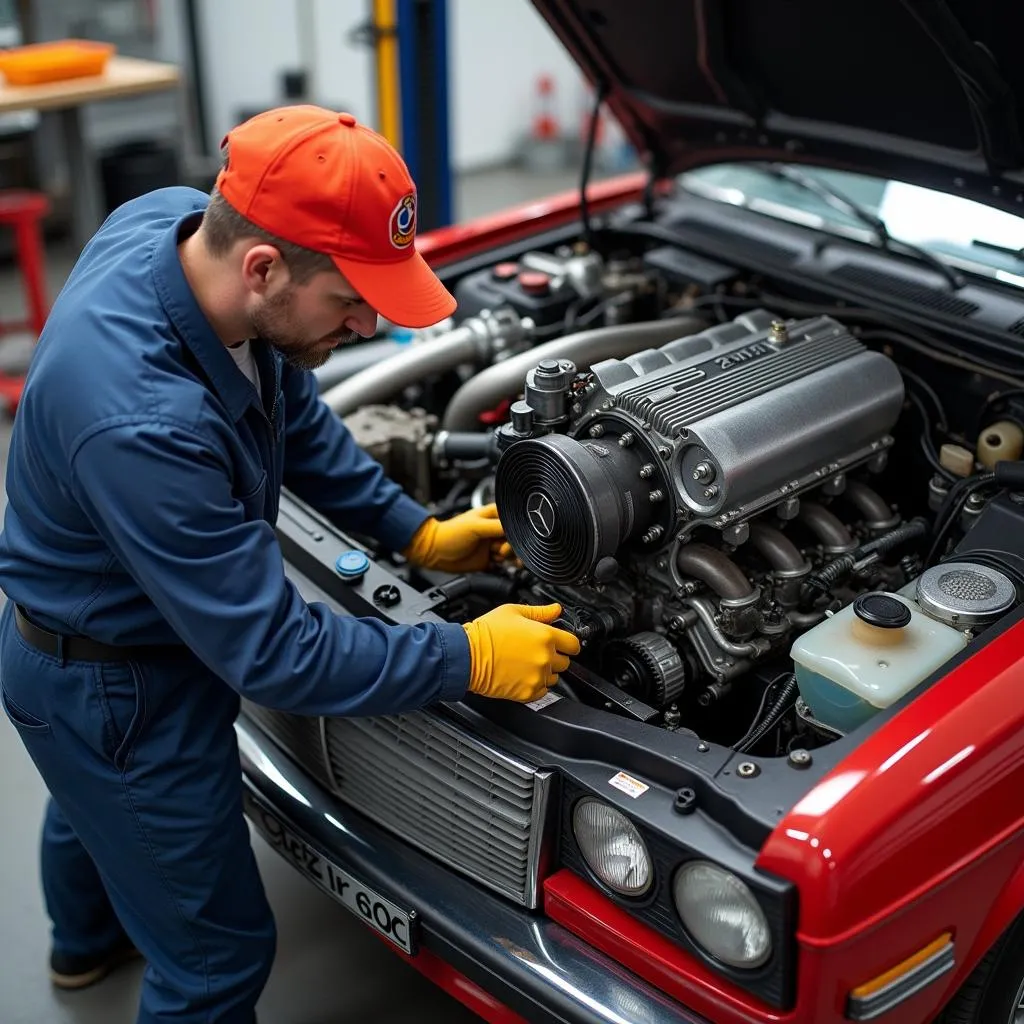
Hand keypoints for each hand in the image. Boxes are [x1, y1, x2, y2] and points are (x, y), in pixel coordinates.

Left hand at [403, 503, 512, 573]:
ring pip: (513, 551)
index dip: (517, 530)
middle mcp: (495, 529)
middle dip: (512, 545)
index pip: (515, 521)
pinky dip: (505, 564)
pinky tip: (498, 562)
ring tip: (498, 556)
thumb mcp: (476, 527)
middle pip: (516, 538)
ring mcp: (493, 544)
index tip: (511, 538)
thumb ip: (497, 527)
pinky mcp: (490, 558)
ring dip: (509, 555)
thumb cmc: (449, 534)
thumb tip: (517, 529)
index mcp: (494, 515)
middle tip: (500, 549)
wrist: (435, 553)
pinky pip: (505, 562)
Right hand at [462, 603, 580, 702]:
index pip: (573, 644)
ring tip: (525, 663)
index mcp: (545, 636)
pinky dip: (535, 685)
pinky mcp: (528, 692)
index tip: (562, 644)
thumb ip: (540, 612)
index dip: (568, 643)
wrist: (467, 656)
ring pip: (554, 677)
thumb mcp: (513, 612)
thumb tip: (556, 610)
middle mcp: (545, 657)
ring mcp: (537, 677)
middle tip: (535, 651)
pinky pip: (543, 691)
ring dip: (545, 671)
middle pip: (565, 662)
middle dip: (554, 656)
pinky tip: (521, 675)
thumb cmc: (486, 633)